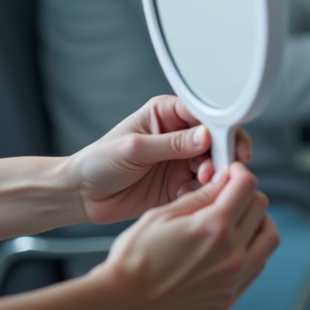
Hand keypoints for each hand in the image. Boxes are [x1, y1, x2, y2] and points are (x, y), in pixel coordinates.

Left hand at [66, 95, 252, 225]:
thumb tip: (206, 136)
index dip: (220, 127)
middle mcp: (178, 134)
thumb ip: (171, 143)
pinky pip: (201, 186)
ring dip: (214, 173)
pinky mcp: (178, 183)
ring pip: (212, 162)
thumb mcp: (134, 148)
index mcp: (167, 114)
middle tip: (219, 168)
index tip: (229, 141)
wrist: (80, 195)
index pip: (204, 113)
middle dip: (221, 153)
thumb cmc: (98, 162)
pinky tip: (194, 196)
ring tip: (204, 182)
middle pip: (215, 139)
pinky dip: (203, 191)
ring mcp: (180, 160)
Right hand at [93, 162, 279, 309]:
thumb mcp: (161, 216)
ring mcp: (232, 277)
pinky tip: (233, 244)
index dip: (240, 172)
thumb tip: (222, 180)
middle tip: (232, 193)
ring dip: (259, 222)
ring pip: (269, 238)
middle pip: (262, 208)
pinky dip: (254, 248)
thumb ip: (199, 197)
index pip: (247, 187)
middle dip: (248, 193)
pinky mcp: (230, 295)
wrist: (123, 302)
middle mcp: (230, 253)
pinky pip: (259, 264)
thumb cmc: (134, 260)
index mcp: (213, 228)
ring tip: (238, 218)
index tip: (233, 172)